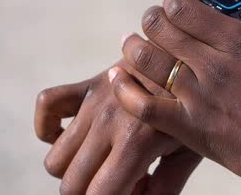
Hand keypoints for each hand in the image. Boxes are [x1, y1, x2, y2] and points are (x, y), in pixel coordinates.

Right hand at [34, 59, 201, 193]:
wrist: (189, 59)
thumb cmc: (193, 110)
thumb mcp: (189, 151)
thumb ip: (165, 185)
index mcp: (137, 142)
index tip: (126, 193)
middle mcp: (109, 122)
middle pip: (71, 184)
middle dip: (91, 192)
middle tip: (117, 182)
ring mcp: (95, 102)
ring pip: (55, 159)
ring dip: (74, 169)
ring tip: (103, 162)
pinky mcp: (88, 85)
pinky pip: (46, 104)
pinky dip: (50, 127)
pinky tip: (75, 137)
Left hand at [110, 0, 240, 187]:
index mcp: (240, 40)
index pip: (184, 7)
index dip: (172, 2)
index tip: (172, 6)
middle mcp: (214, 64)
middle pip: (160, 29)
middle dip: (151, 21)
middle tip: (151, 24)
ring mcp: (198, 97)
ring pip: (146, 60)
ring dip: (133, 48)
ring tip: (130, 45)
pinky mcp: (189, 127)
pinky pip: (142, 104)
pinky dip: (124, 89)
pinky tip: (118, 79)